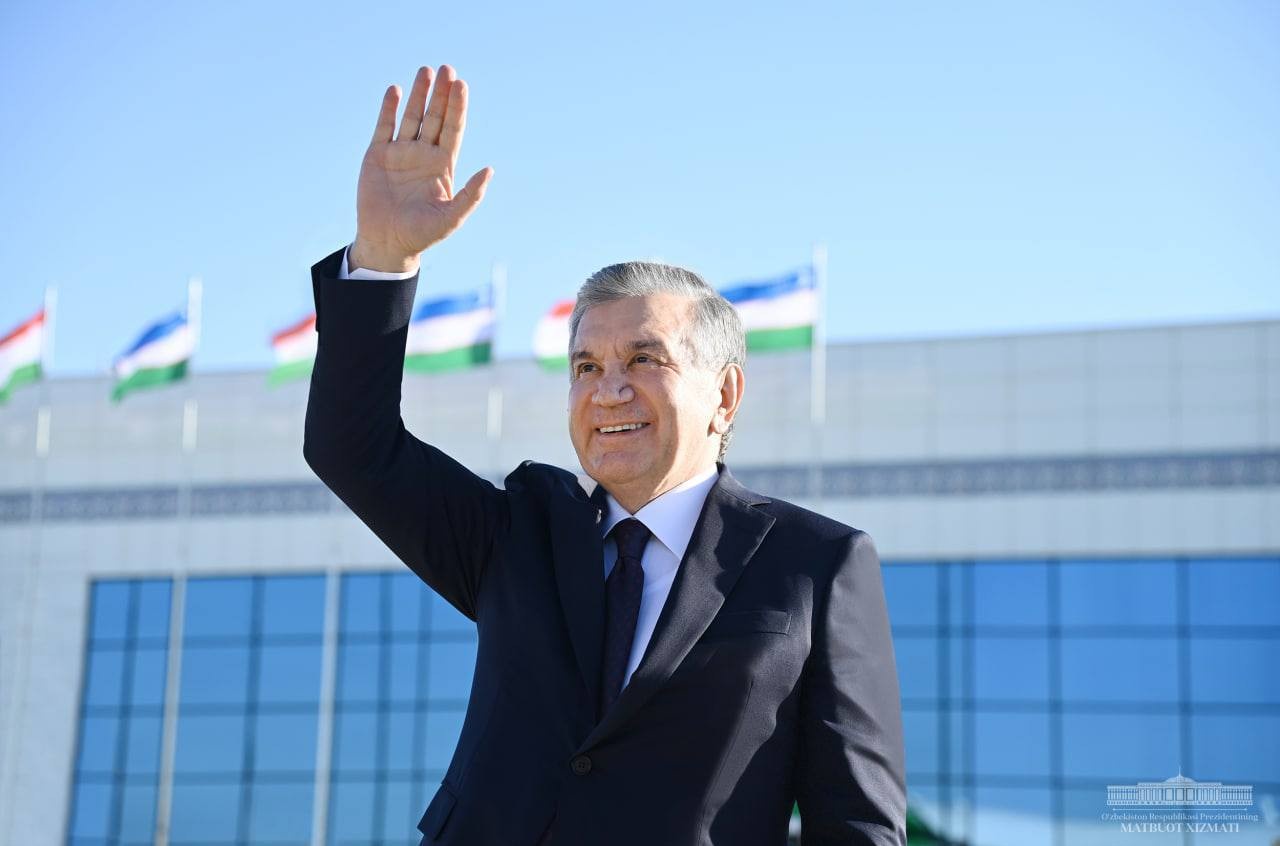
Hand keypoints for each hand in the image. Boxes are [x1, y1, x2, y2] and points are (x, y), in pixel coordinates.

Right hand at [350, 65, 493, 272]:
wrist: (387, 243)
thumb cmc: (422, 234)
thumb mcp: (451, 217)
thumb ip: (471, 195)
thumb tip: (489, 169)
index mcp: (443, 166)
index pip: (454, 129)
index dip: (458, 107)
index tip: (461, 85)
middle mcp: (424, 155)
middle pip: (435, 117)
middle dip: (441, 94)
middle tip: (447, 68)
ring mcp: (400, 153)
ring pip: (411, 117)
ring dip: (418, 94)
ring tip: (425, 71)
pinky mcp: (377, 155)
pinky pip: (384, 127)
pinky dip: (389, 109)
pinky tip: (394, 91)